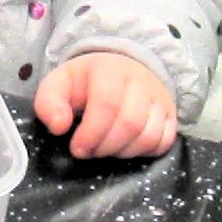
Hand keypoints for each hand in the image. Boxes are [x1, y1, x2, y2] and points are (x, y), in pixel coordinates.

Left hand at [33, 53, 176, 159]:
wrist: (121, 68)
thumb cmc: (86, 82)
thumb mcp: (59, 85)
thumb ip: (49, 103)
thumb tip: (59, 127)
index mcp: (110, 70)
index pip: (107, 103)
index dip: (91, 133)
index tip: (77, 148)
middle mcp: (141, 81)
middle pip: (130, 123)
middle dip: (105, 146)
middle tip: (90, 152)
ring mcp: (160, 98)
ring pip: (149, 135)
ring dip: (124, 152)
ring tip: (106, 149)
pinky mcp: (171, 114)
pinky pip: (164, 141)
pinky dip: (145, 152)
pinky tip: (126, 148)